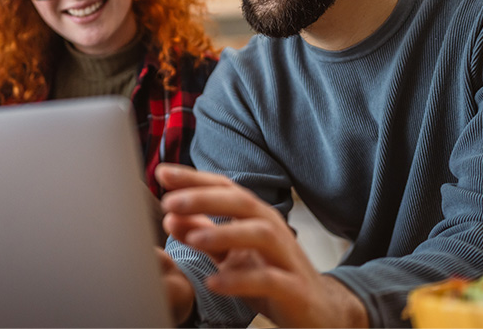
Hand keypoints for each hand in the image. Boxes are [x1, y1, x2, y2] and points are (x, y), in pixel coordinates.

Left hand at [156, 163, 367, 327]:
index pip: (224, 188)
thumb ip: (204, 232)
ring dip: (224, 233)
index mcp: (255, 216)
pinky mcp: (294, 288)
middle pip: (241, 202)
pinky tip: (214, 282)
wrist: (319, 310)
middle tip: (171, 202)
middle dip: (205, 198)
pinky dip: (240, 280)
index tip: (162, 173)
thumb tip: (170, 216)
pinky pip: (268, 280)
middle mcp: (272, 228)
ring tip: (194, 238)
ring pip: (259, 234)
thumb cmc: (270, 274)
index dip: (194, 178)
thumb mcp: (231, 253)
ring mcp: (285, 257)